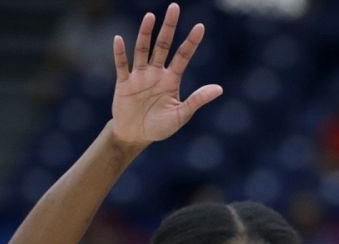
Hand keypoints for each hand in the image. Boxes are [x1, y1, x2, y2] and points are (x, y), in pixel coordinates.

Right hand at [110, 4, 220, 148]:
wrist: (135, 135)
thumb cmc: (159, 126)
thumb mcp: (181, 115)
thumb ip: (197, 100)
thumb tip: (219, 88)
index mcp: (172, 80)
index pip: (183, 56)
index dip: (191, 42)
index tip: (200, 26)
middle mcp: (156, 73)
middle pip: (163, 45)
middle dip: (169, 27)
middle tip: (174, 7)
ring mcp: (139, 76)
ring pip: (143, 50)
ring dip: (145, 34)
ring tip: (150, 17)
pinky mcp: (124, 83)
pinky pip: (122, 65)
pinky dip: (120, 53)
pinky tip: (119, 39)